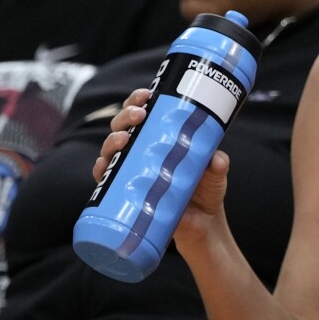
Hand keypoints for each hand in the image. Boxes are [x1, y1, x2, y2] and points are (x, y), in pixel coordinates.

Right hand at [92, 89, 232, 248]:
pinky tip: (104, 165)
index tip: (146, 94)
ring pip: (111, 148)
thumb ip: (218, 165)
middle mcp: (142, 152)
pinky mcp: (125, 192)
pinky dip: (101, 170)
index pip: (145, 114)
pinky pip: (106, 178)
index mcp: (161, 139)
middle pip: (124, 126)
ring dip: (112, 139)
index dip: (139, 100)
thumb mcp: (216, 174)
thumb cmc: (206, 191)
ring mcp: (132, 171)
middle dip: (126, 115)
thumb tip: (216, 158)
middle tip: (139, 114)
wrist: (202, 225)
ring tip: (124, 138)